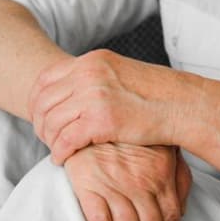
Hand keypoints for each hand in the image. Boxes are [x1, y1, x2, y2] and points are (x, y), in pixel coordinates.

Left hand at [29, 50, 181, 164]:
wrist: (183, 105)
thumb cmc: (154, 96)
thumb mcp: (119, 75)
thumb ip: (93, 79)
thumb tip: (69, 93)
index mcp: (91, 61)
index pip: (45, 80)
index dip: (36, 103)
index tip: (41, 119)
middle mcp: (89, 74)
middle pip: (43, 102)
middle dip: (40, 124)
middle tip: (46, 139)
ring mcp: (93, 96)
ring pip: (51, 122)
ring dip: (49, 140)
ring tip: (56, 150)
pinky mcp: (101, 120)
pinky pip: (65, 140)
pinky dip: (59, 152)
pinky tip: (62, 159)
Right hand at [64, 142, 191, 220]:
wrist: (92, 112)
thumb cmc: (130, 134)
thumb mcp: (163, 149)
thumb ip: (177, 179)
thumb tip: (182, 212)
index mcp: (160, 176)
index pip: (169, 219)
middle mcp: (139, 183)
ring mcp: (113, 184)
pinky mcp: (87, 184)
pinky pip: (99, 216)